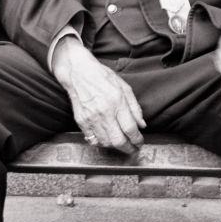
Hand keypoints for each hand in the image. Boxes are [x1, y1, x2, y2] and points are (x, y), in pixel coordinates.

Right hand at [50, 36, 145, 153]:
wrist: (78, 72)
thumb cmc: (102, 77)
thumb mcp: (124, 87)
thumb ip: (135, 107)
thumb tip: (142, 125)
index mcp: (117, 102)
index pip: (131, 129)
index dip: (138, 140)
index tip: (140, 142)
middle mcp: (104, 112)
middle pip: (119, 140)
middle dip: (129, 148)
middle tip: (133, 148)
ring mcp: (91, 118)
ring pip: (106, 143)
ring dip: (116, 146)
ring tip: (120, 143)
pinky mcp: (81, 121)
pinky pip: (92, 140)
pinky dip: (101, 143)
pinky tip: (106, 139)